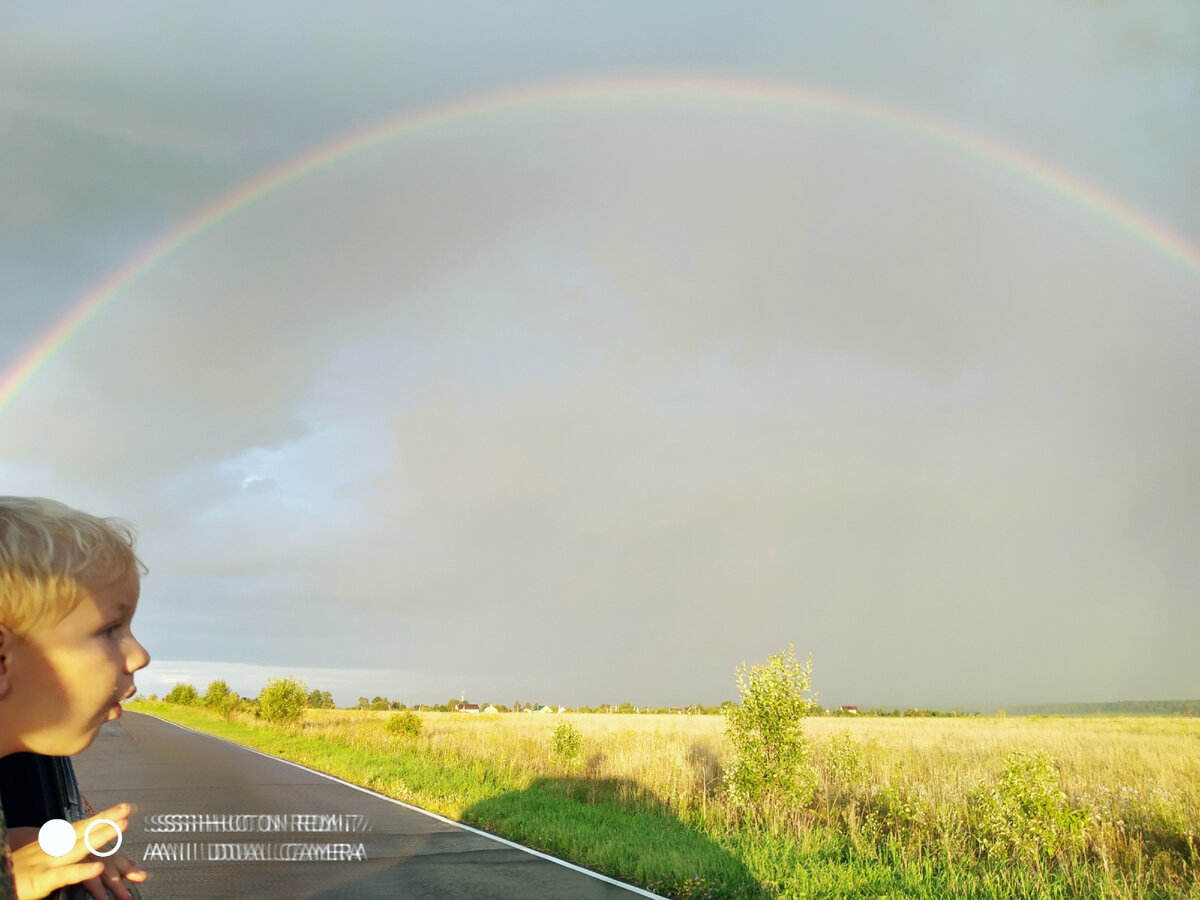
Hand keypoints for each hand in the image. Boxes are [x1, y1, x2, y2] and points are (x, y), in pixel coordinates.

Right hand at [7, 804, 146, 899]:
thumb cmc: (13, 873)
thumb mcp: (38, 863)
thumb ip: (61, 859)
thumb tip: (85, 858)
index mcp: (50, 845)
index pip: (79, 828)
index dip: (100, 818)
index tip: (122, 808)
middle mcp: (50, 849)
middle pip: (81, 831)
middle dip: (105, 819)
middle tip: (127, 808)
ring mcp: (44, 863)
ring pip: (77, 847)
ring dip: (100, 835)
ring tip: (122, 825)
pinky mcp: (38, 880)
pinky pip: (63, 874)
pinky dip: (81, 871)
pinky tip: (98, 867)